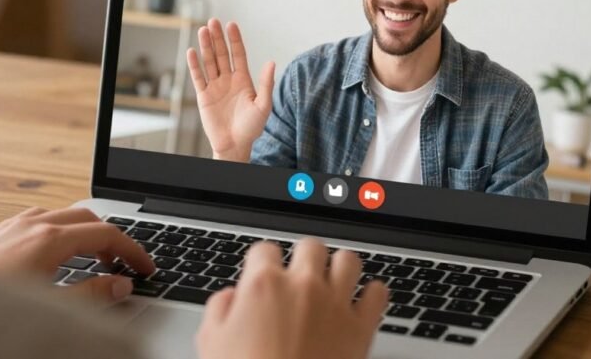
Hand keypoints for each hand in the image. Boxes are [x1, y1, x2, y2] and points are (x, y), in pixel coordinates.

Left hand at [0, 207, 154, 304]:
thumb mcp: (50, 308)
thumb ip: (91, 295)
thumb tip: (121, 285)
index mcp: (48, 239)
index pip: (106, 233)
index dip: (133, 250)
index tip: (147, 267)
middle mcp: (31, 224)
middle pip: (88, 217)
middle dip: (112, 238)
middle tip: (124, 265)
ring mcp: (12, 225)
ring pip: (63, 214)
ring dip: (85, 233)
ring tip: (94, 261)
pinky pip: (39, 220)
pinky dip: (59, 231)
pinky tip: (55, 255)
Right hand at [186, 18, 274, 161]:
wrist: (235, 145)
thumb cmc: (252, 128)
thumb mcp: (263, 105)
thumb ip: (266, 84)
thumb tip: (271, 62)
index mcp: (243, 80)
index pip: (238, 54)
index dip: (234, 39)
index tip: (231, 24)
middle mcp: (228, 80)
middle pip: (222, 54)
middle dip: (217, 38)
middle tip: (213, 21)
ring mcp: (215, 87)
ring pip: (209, 62)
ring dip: (205, 46)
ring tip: (202, 30)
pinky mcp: (204, 96)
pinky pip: (198, 77)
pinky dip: (194, 65)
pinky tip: (192, 51)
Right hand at [196, 239, 388, 358]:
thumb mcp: (212, 344)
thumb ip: (219, 310)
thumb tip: (230, 297)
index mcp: (263, 286)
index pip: (265, 250)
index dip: (263, 263)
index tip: (265, 273)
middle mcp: (303, 287)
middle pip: (310, 247)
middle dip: (304, 258)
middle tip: (300, 276)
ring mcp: (335, 304)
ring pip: (348, 260)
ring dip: (340, 268)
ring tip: (334, 282)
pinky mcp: (362, 327)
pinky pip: (379, 293)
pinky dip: (373, 294)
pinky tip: (363, 302)